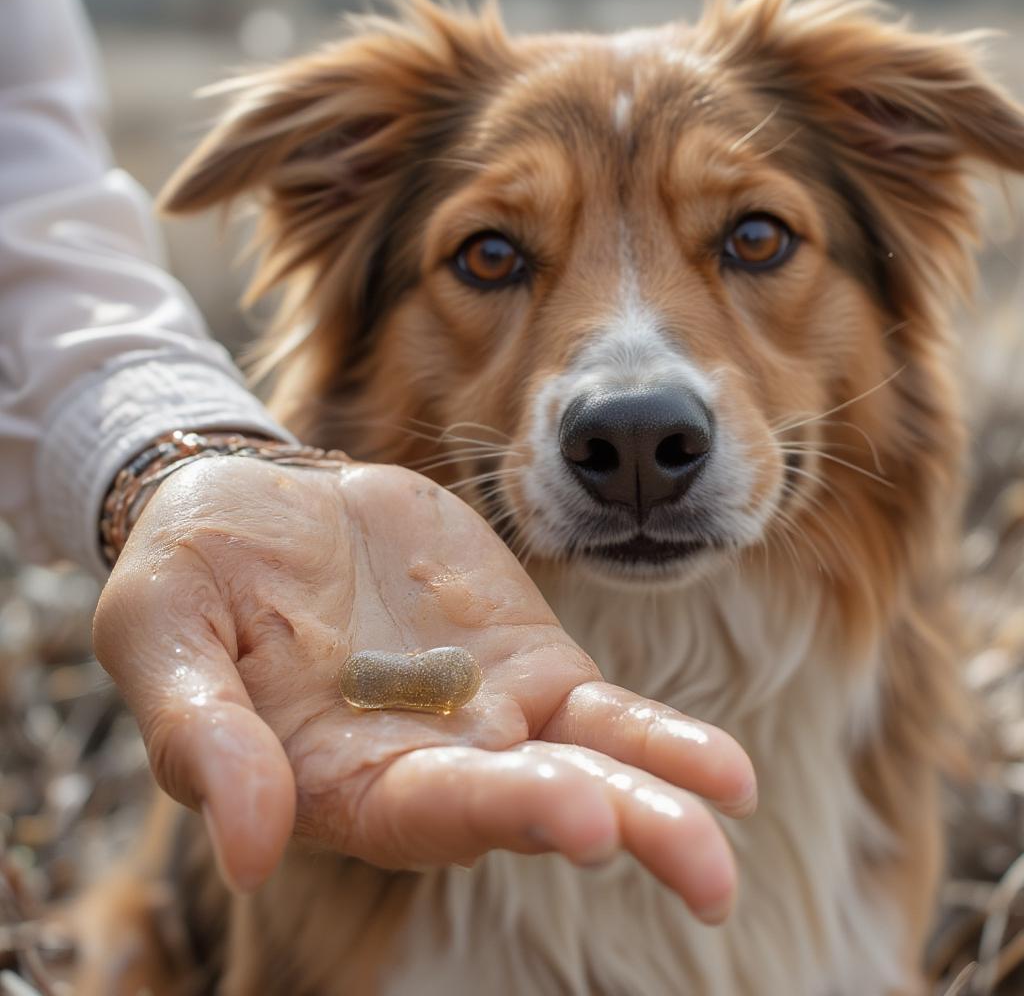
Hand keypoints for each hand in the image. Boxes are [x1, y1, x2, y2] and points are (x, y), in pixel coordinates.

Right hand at [93, 457, 755, 923]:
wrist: (254, 503)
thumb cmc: (191, 575)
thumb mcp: (161, 632)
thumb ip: (198, 733)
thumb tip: (244, 846)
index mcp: (336, 776)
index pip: (424, 811)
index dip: (495, 813)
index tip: (576, 818)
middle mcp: (426, 760)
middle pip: (530, 804)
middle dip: (615, 825)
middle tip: (701, 867)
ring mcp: (488, 710)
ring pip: (585, 764)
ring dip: (661, 794)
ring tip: (734, 812)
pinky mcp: (525, 657)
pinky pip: (602, 711)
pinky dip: (658, 739)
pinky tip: (724, 773)